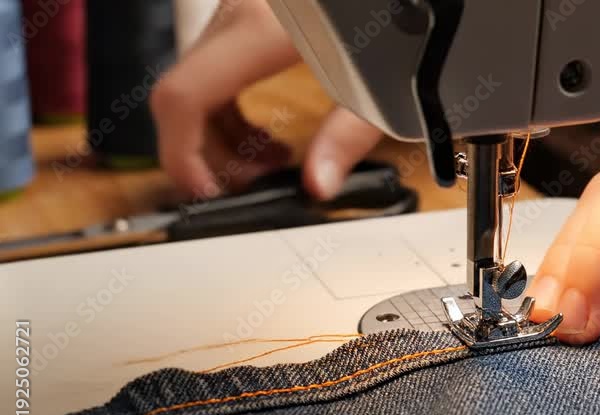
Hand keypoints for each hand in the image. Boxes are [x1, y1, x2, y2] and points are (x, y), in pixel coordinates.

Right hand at [151, 0, 382, 200]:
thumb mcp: (381, 84)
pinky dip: (235, 111)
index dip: (181, 153)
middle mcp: (241, 12)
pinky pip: (221, 70)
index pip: (184, 96)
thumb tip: (319, 185)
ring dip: (224, 137)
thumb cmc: (398, 21)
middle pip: (188, 94)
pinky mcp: (256, 15)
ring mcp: (244, 9)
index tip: (206, 192)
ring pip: (200, 84)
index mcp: (263, 27)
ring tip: (272, 168)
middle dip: (211, 153)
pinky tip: (272, 140)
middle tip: (254, 188)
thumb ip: (349, 135)